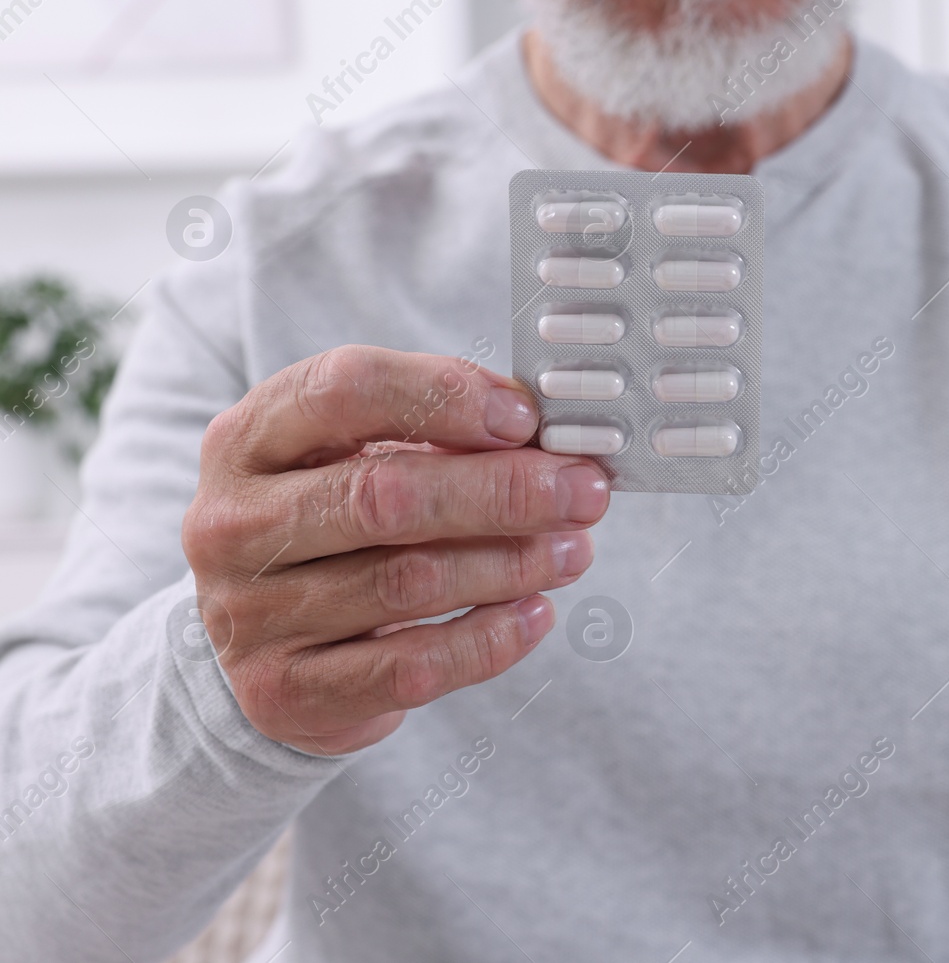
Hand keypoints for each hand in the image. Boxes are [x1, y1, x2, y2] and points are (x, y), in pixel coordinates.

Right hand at [181, 345, 607, 754]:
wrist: (265, 648)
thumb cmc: (335, 528)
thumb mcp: (360, 458)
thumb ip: (439, 434)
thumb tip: (541, 433)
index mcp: (250, 439)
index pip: (344, 390)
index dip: (444, 396)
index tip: (525, 419)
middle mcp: (232, 523)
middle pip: (384, 494)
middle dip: (502, 491)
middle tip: (583, 492)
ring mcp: (250, 614)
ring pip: (407, 582)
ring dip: (511, 564)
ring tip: (574, 551)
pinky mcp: (283, 693)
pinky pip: (409, 666)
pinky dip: (488, 639)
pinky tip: (536, 615)